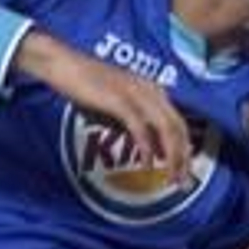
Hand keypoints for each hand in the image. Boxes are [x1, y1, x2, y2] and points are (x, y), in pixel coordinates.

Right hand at [13, 30, 192, 183]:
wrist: (63, 65)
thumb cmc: (87, 86)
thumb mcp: (118, 107)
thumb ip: (136, 125)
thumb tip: (154, 151)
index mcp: (153, 90)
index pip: (179, 123)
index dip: (184, 149)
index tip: (184, 171)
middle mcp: (150, 90)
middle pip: (178, 127)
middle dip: (182, 157)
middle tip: (181, 182)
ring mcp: (136, 93)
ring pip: (165, 128)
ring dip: (171, 157)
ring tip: (169, 178)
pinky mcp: (120, 100)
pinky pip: (140, 128)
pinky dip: (146, 149)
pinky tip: (146, 165)